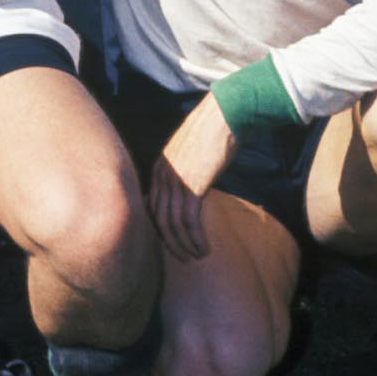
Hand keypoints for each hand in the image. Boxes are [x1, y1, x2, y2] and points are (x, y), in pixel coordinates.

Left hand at [149, 94, 235, 264]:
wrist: (224, 117)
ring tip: (197, 256)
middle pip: (159, 219)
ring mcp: (176, 180)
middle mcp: (162, 175)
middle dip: (171, 242)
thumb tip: (188, 189)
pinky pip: (190, 221)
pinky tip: (204, 248)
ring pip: (173, 224)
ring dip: (185, 245)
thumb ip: (183, 172)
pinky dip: (196, 239)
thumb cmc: (211, 134)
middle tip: (183, 258)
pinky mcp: (193, 185)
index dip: (161, 228)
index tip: (172, 242)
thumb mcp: (188, 154)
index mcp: (159, 168)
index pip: (152, 206)